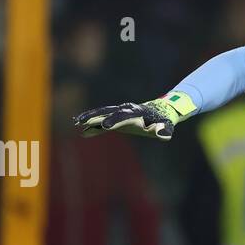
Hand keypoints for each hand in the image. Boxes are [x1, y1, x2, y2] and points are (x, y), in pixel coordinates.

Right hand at [73, 93, 190, 139]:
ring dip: (90, 117)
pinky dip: (94, 125)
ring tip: (77, 122)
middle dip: (95, 116)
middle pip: (108, 112)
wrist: (160, 111)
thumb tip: (162, 135)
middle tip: (82, 122)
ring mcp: (119, 112)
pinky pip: (103, 121)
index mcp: (136, 112)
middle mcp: (125, 109)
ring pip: (102, 113)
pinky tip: (83, 132)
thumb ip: (164, 130)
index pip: (123, 116)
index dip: (115, 120)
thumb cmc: (164, 121)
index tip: (106, 127)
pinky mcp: (117, 117)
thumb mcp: (167, 126)